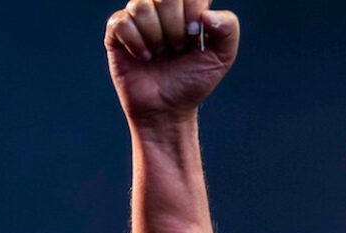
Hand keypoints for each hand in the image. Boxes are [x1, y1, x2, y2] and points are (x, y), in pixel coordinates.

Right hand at [104, 0, 239, 129]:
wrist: (167, 109)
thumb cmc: (193, 81)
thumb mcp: (222, 58)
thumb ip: (228, 28)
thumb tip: (205, 14)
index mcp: (187, 7)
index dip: (193, 13)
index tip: (194, 37)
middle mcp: (160, 7)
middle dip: (174, 27)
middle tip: (176, 48)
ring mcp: (137, 17)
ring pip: (141, 6)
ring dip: (155, 37)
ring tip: (160, 54)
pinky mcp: (116, 31)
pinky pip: (122, 22)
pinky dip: (136, 44)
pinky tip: (143, 57)